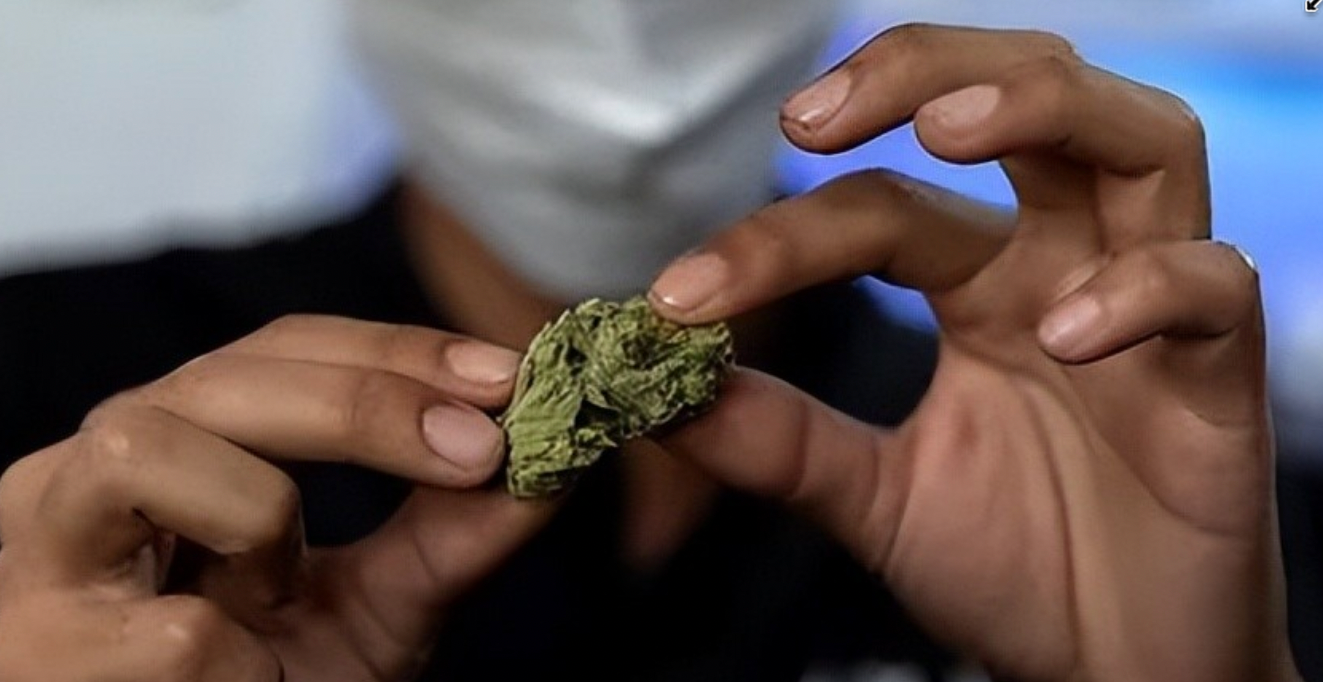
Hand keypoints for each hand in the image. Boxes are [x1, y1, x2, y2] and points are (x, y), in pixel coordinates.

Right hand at [0, 316, 550, 681]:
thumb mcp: (392, 599)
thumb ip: (461, 528)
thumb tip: (560, 455)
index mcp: (175, 439)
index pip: (279, 351)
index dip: (393, 352)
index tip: (506, 377)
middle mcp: (89, 473)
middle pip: (216, 378)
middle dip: (361, 404)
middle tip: (477, 446)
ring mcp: (43, 556)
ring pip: (142, 448)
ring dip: (256, 518)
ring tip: (280, 592)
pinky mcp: (35, 652)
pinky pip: (169, 628)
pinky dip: (238, 657)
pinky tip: (240, 676)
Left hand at [650, 25, 1298, 681]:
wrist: (1116, 669)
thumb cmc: (1017, 566)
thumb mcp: (871, 498)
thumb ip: (780, 442)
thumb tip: (661, 396)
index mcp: (981, 282)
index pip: (878, 204)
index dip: (775, 236)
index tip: (678, 298)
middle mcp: (1064, 266)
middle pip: (1025, 96)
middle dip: (921, 72)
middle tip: (806, 118)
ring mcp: (1148, 309)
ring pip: (1141, 140)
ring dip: (1041, 110)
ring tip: (945, 135)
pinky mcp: (1221, 378)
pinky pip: (1214, 288)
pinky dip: (1142, 289)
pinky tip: (1059, 335)